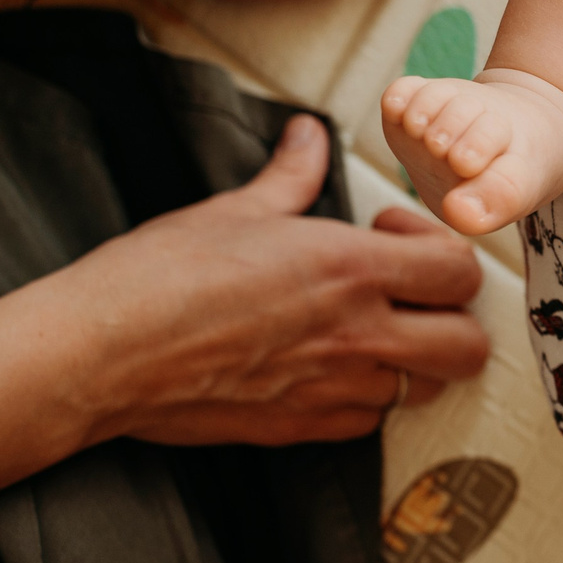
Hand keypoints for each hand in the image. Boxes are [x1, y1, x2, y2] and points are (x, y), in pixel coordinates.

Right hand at [26, 116, 485, 454]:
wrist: (95, 355)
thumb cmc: (156, 278)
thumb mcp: (233, 211)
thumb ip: (291, 175)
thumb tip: (308, 134)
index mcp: (351, 269)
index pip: (459, 271)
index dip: (440, 251)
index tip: (393, 239)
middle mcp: (357, 332)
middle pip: (467, 345)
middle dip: (451, 318)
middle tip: (406, 295)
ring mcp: (333, 387)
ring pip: (423, 388)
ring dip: (411, 361)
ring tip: (368, 331)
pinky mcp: (301, 428)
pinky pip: (369, 421)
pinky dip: (366, 398)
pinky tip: (329, 369)